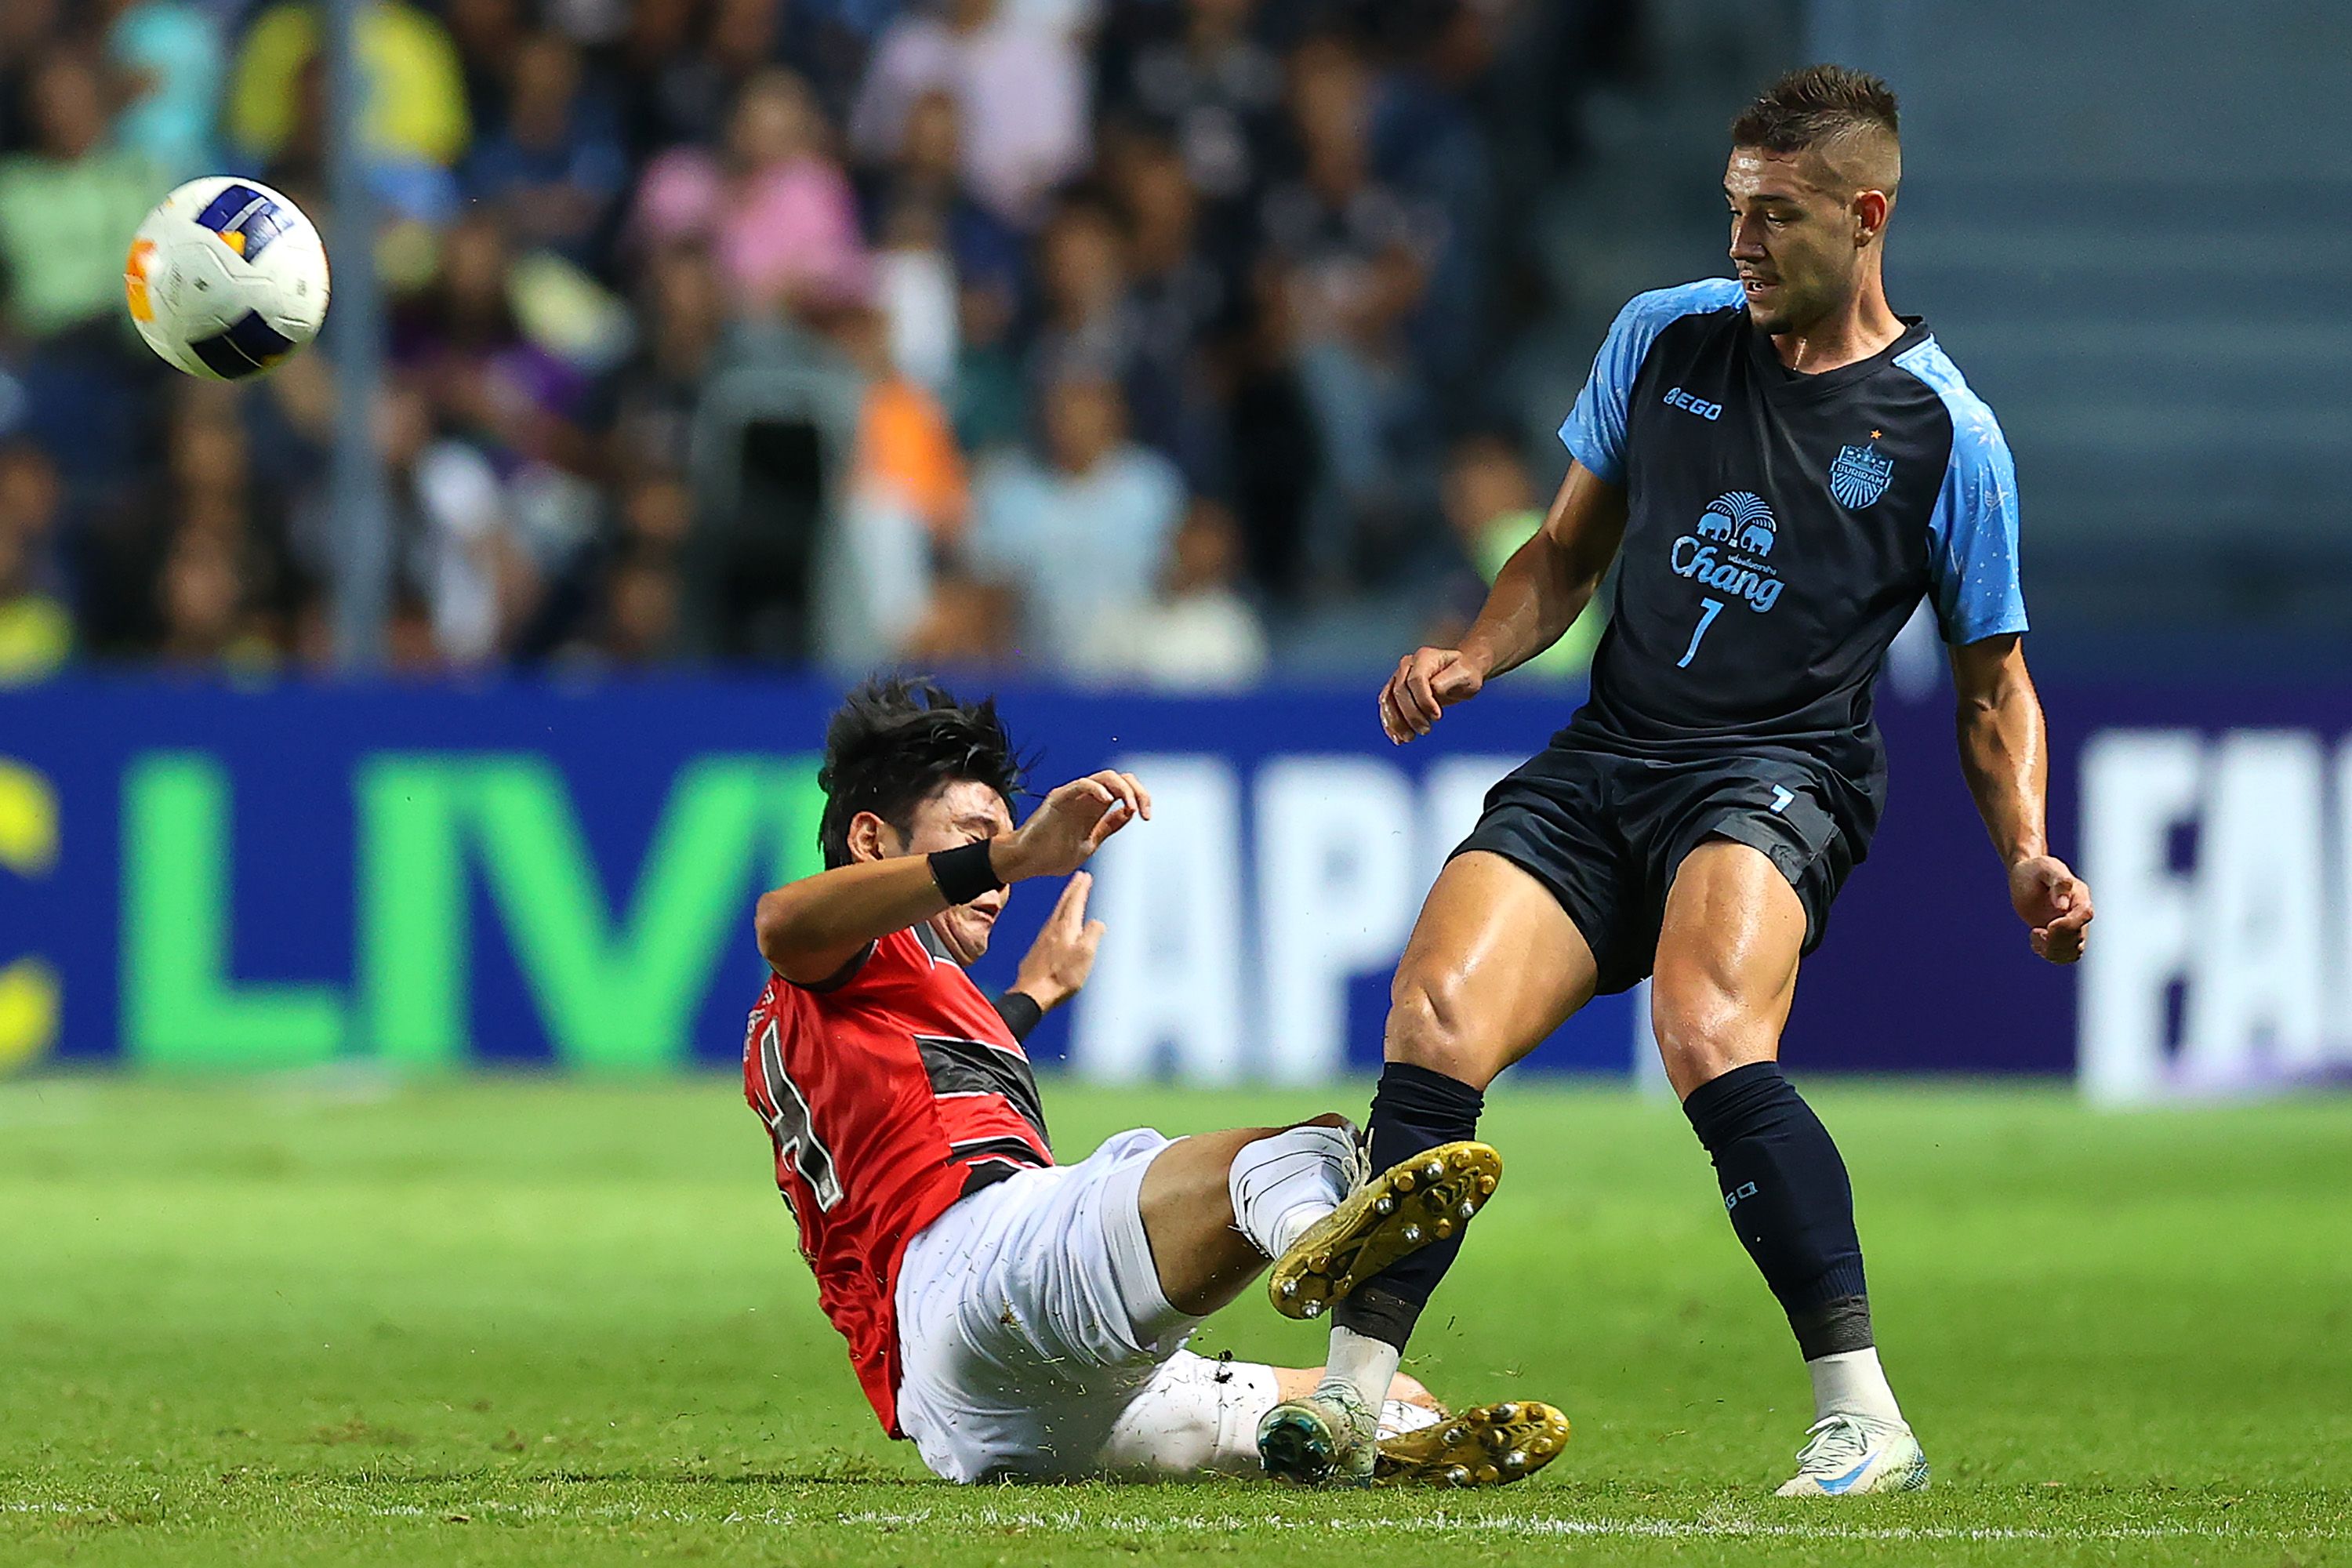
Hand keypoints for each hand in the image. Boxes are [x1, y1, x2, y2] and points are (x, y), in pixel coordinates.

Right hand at [995, 771, 1150, 880]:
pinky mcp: (1059, 798)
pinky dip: (1097, 788)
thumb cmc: (1052, 855)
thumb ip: (1107, 827)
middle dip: (1137, 791)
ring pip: (1105, 777)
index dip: (1140, 798)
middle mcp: (1087, 799)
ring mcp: (1073, 796)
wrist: (1026, 862)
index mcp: (1095, 809)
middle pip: (1119, 779)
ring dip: (1123, 789)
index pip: (1124, 790)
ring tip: (1130, 806)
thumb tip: (1128, 812)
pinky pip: (1081, 784)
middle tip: (1144, 811)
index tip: (1147, 817)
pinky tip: (1107, 800)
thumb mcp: (1090, 843)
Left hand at [1012, 871, 1106, 1011]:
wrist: (1032, 993)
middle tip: (1078, 878)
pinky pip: (1049, 926)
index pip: (1075, 902)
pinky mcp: (1037, 951)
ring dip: (1063, 902)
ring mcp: (1042, 939)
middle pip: (1063, 904)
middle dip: (1072, 890)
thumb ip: (1093, 934)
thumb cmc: (1061, 976)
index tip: (1085, 876)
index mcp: (1066, 927)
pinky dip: (1056, 918)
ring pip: (1055, 914)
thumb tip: (1097, 922)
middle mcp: (1052, 929)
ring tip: (1068, 896)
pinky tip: (1056, 925)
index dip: (1080, 888)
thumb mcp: (1086, 955)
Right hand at [1380, 647, 1484, 743]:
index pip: (1416, 680)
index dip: (1423, 700)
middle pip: (1400, 691)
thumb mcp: (1465, 675)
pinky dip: (1390, 724)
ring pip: (1389, 700)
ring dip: (1396, 722)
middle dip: (1411, 714)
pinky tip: (1397, 738)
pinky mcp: (1395, 691)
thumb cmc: (1464, 674)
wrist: (1459, 675)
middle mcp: (1407, 665)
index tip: (1437, 716)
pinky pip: (1387, 707)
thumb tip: (1433, 689)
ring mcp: (1398, 677)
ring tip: (1409, 738)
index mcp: (1424, 657)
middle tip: (1425, 730)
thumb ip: (1449, 680)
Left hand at [2010, 855, 2092, 963]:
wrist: (2026, 877)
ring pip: (2073, 952)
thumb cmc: (2036, 870)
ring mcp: (2072, 927)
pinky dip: (2049, 954)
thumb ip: (2058, 883)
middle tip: (2036, 931)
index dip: (2069, 924)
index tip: (2049, 925)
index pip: (2086, 914)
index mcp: (2079, 896)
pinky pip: (2064, 956)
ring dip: (2052, 950)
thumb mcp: (2045, 868)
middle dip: (2056, 940)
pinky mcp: (2061, 936)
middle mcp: (2079, 914)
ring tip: (2036, 934)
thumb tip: (2063, 906)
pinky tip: (2036, 941)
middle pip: (2079, 938)